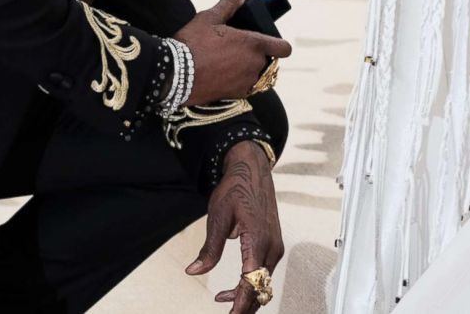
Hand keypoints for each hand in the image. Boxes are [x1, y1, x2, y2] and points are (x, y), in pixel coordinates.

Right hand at [175, 0, 292, 105]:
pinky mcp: (236, 95)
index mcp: (253, 44)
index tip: (271, 43)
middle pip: (269, 61)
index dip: (280, 45)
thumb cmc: (192, 43)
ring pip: (259, 76)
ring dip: (251, 70)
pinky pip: (247, 88)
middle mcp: (255, 65)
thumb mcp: (209, 18)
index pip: (283, 48)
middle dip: (258, 55)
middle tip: (239, 49)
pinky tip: (224, 75)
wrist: (175, 74)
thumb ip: (230, 4)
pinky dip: (241, 82)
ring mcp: (246, 82)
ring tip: (231, 63)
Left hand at [186, 141, 283, 312]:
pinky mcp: (274, 244)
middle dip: (244, 305)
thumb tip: (194, 271)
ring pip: (264, 282)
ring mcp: (276, 246)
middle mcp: (271, 245)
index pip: (251, 281)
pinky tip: (233, 288)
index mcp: (257, 239)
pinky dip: (251, 284)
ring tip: (222, 300)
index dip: (241, 302)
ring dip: (246, 295)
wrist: (252, 170)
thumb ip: (209, 249)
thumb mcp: (217, 217)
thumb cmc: (235, 189)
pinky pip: (265, 272)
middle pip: (261, 287)